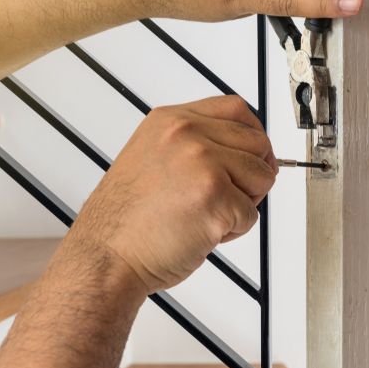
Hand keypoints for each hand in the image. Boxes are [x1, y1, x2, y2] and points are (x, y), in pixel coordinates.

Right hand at [69, 96, 275, 293]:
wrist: (105, 257)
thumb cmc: (128, 221)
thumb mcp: (153, 156)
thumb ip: (194, 143)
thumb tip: (243, 147)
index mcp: (171, 120)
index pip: (236, 109)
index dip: (251, 136)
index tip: (249, 156)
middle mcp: (187, 134)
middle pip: (258, 143)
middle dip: (252, 174)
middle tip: (224, 197)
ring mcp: (202, 163)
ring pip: (262, 176)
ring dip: (244, 203)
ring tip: (206, 215)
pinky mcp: (215, 196)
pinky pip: (252, 214)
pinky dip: (234, 231)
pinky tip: (201, 233)